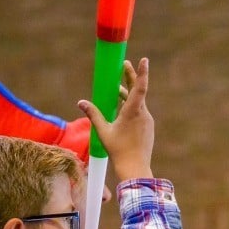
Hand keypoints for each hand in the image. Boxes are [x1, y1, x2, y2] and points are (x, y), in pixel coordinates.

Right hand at [78, 57, 152, 180]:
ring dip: (127, 95)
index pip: (139, 87)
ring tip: (116, 90)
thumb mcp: (103, 131)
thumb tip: (81, 102)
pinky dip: (131, 107)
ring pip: (138, 103)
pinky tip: (121, 110)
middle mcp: (143, 114)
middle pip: (138, 91)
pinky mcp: (148, 127)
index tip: (143, 60)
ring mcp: (147, 121)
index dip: (141, 72)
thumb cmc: (118, 150)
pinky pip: (140, 112)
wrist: (135, 168)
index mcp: (133, 112)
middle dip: (130, 77)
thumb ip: (93, 114)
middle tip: (125, 64)